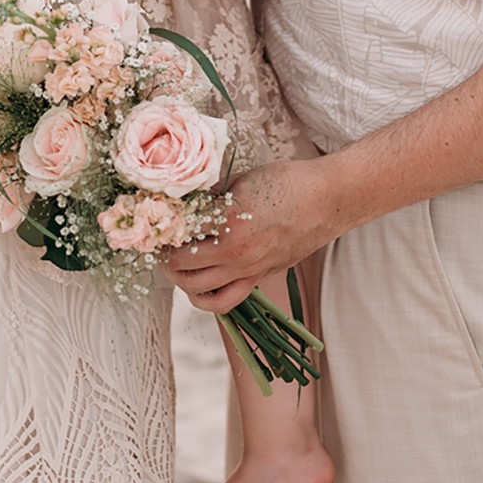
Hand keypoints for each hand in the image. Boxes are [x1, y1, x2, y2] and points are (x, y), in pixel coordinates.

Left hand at [163, 157, 332, 313]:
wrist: (326, 200)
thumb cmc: (288, 183)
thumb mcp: (242, 181)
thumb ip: (213, 197)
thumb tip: (189, 203)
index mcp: (228, 223)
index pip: (180, 235)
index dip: (163, 231)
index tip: (156, 226)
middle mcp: (235, 254)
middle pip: (182, 267)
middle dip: (165, 258)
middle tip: (160, 246)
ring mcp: (248, 270)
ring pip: (200, 291)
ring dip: (181, 281)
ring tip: (176, 267)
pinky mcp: (260, 278)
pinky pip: (226, 300)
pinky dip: (206, 299)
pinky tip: (200, 286)